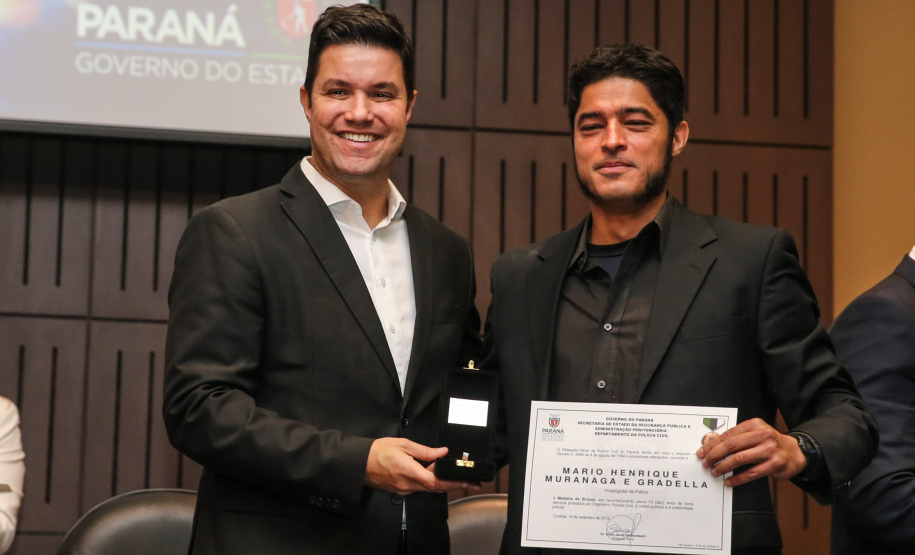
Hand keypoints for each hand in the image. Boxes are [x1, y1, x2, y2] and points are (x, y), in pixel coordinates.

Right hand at [364, 438, 480, 494]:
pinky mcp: (401, 490)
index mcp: (409, 471)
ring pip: (429, 489)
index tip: (467, 481)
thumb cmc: (378, 452)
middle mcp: (407, 485)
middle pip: (436, 488)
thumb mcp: (403, 444)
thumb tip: (441, 452)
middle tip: (471, 482)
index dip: (452, 482)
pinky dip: (430, 482)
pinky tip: (435, 475)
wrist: (359, 463)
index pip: (435, 482)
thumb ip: (424, 450)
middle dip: (455, 485)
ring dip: (443, 483)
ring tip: (457, 476)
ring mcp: (404, 490)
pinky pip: (420, 488)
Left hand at [695, 418, 807, 486]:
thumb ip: (736, 437)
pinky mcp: (774, 464)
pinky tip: (728, 481)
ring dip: (723, 467)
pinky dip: (737, 478)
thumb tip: (711, 445)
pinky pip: (751, 473)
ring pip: (739, 459)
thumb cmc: (769, 443)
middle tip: (705, 463)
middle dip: (714, 455)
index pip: (728, 434)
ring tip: (714, 472)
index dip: (712, 444)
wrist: (795, 452)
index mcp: (754, 424)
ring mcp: (769, 450)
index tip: (701, 451)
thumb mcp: (754, 433)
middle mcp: (762, 435)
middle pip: (731, 445)